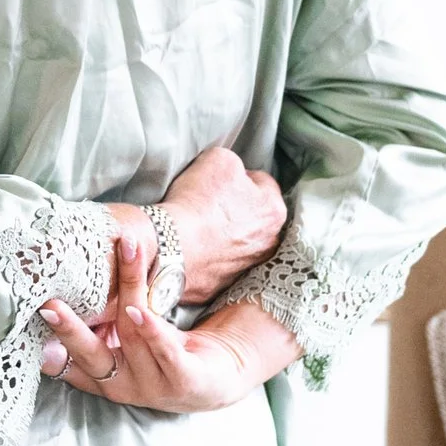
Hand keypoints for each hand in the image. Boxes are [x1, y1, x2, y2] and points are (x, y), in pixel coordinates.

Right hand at [38, 232, 298, 412]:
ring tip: (124, 254)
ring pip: (132, 334)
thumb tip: (49, 300)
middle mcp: (122, 387)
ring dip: (126, 291)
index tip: (29, 322)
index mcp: (100, 379)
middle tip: (49, 306)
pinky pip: (165, 352)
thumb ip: (88, 330)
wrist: (215, 379)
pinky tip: (139, 310)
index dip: (47, 347)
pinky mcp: (186, 381)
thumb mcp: (119, 344)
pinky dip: (151, 330)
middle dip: (70, 331)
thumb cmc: (156, 353)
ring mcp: (153, 387)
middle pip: (91, 356)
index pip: (67, 365)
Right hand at [157, 146, 286, 303]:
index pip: (262, 182)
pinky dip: (210, 256)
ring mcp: (248, 266)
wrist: (171, 247)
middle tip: (209, 203)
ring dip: (226, 234)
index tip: (218, 180)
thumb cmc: (197, 202)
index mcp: (274, 210)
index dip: (238, 176)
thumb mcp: (219, 160)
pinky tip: (194, 247)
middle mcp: (269, 242)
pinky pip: (220, 263)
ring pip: (240, 242)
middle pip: (255, 216)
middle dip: (237, 209)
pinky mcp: (225, 284)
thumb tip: (235, 173)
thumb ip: (235, 163)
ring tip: (200, 227)